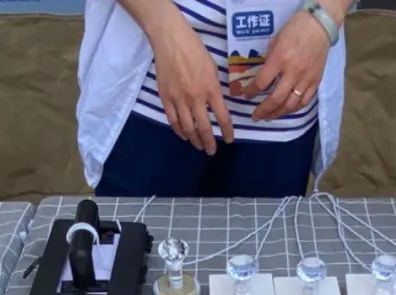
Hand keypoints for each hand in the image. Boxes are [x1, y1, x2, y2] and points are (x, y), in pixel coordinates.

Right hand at [148, 15, 234, 152]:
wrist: (171, 41)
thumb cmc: (195, 50)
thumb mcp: (212, 68)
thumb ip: (214, 88)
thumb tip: (217, 104)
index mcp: (211, 90)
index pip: (222, 117)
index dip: (227, 132)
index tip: (229, 140)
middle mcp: (196, 99)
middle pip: (204, 128)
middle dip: (209, 143)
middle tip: (212, 151)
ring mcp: (179, 100)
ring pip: (187, 128)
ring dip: (194, 140)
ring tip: (198, 146)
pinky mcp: (166, 98)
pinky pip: (173, 121)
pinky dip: (179, 131)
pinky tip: (183, 135)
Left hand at [243, 12, 329, 121]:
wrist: (319, 25)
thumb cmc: (295, 29)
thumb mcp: (275, 40)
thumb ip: (269, 59)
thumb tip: (261, 76)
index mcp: (280, 59)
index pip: (262, 82)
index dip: (251, 92)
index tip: (246, 95)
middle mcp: (293, 72)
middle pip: (276, 99)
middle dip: (263, 110)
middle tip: (256, 116)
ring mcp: (306, 78)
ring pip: (291, 105)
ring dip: (278, 114)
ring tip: (269, 117)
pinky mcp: (316, 81)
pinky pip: (304, 101)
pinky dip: (293, 109)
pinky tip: (286, 110)